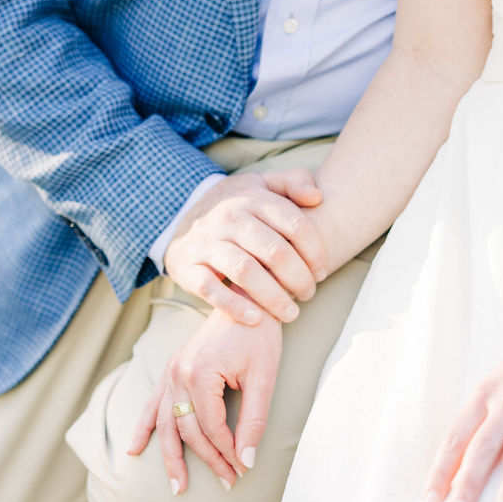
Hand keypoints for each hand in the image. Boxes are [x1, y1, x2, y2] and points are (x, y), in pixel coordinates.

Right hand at [127, 309, 281, 494]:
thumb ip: (254, 419)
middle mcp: (178, 372)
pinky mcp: (172, 368)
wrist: (246, 296)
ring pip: (166, 422)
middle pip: (188, 429)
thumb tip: (247, 460)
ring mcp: (171, 370)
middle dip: (208, 459)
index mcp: (199, 372)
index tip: (242, 469)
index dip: (226, 451)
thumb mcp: (264, 376)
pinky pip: (153, 402)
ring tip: (177, 486)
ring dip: (170, 456)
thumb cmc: (259, 333)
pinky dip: (145, 427)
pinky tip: (134, 449)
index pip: (211, 427)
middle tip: (228, 481)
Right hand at [164, 168, 326, 323]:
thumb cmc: (235, 206)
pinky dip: (233, 306)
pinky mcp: (189, 267)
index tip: (321, 272)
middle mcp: (230, 218)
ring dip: (273, 297)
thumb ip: (293, 182)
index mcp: (253, 198)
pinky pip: (210, 288)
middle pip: (274, 252)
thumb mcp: (262, 184)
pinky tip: (255, 319)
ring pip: (245, 271)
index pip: (295, 225)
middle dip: (299, 279)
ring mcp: (207, 243)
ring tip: (290, 313)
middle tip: (308, 293)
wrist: (181, 217)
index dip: (315, 252)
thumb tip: (317, 197)